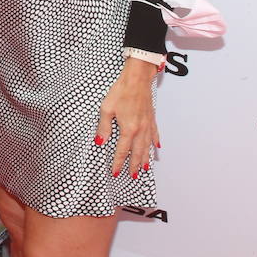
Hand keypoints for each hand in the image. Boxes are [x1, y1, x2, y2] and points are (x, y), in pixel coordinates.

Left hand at [96, 58, 160, 179]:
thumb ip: (103, 127)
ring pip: (147, 146)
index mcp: (128, 129)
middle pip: (137, 152)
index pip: (122, 151)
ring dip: (145, 158)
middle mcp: (140, 130)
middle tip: (132, 176)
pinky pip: (155, 134)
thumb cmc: (121, 91)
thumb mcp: (106, 109)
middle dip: (134, 165)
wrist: (137, 79)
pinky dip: (155, 142)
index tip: (115, 172)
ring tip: (144, 169)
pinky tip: (157, 148)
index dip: (118, 162)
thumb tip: (100, 142)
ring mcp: (148, 124)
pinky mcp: (151, 118)